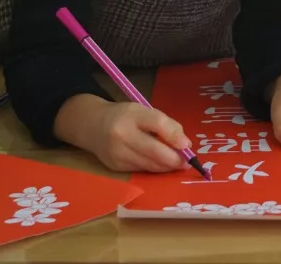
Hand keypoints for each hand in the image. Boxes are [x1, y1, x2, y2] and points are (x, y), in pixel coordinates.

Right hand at [56, 94, 189, 172]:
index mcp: (133, 114)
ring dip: (166, 167)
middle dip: (174, 159)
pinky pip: (141, 170)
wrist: (92, 126)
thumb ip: (165, 124)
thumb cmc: (125, 117)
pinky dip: (154, 168)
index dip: (175, 136)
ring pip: (149, 164)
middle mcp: (122, 134)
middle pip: (154, 150)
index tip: (187, 145)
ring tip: (178, 164)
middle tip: (188, 163)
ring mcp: (117, 153)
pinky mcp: (115, 166)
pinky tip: (160, 165)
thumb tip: (184, 144)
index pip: (157, 123)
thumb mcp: (144, 111)